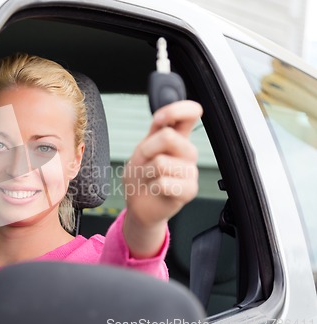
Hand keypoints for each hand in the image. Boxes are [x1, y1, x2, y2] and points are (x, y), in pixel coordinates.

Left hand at [122, 100, 202, 257]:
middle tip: (144, 162)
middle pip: (169, 137)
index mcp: (178, 137)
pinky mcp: (189, 190)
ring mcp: (190, 171)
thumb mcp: (142, 149)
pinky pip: (164, 182)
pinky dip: (152, 186)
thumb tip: (163, 116)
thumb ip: (155, 131)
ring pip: (162, 162)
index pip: (191, 113)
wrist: (139, 206)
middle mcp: (187, 152)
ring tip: (149, 178)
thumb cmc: (140, 176)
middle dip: (147, 150)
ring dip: (146, 172)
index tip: (159, 118)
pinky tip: (155, 190)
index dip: (177, 110)